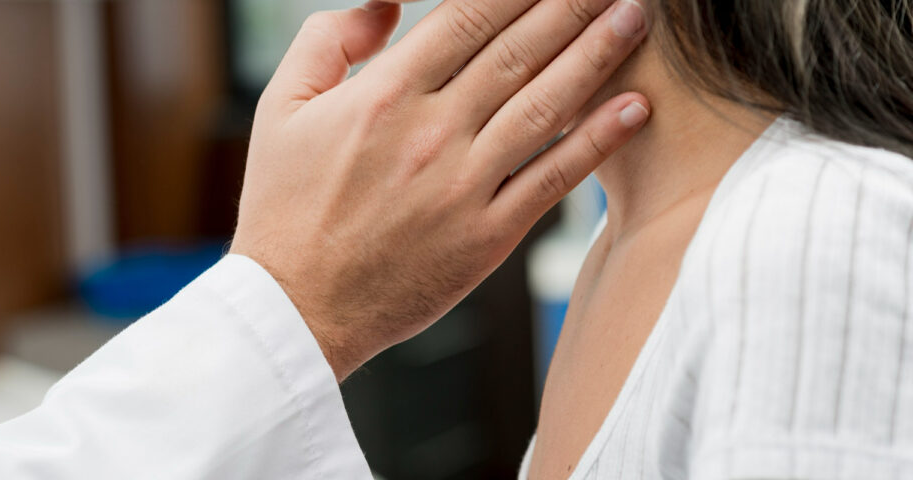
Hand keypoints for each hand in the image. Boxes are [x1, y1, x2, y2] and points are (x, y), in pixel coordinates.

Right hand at [230, 0, 650, 380]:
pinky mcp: (487, 236)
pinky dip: (598, 141)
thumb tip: (387, 4)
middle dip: (570, 6)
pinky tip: (634, 107)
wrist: (296, 308)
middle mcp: (433, 132)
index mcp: (384, 94)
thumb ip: (329, 41)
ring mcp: (465, 185)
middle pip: (519, 50)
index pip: (468, 17)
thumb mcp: (280, 108)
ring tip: (633, 18)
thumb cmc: (285, 209)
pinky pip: (553, 179)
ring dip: (598, 56)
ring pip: (547, 105)